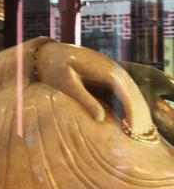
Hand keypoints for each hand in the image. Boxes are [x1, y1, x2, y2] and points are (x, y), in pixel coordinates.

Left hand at [35, 43, 153, 134]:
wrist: (49, 53)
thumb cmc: (55, 69)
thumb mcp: (66, 85)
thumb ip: (84, 99)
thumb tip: (100, 118)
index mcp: (105, 71)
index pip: (127, 94)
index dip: (133, 112)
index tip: (134, 130)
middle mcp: (113, 69)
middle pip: (134, 92)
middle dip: (139, 113)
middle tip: (140, 135)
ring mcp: (112, 70)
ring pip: (131, 91)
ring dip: (137, 109)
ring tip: (137, 130)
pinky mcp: (107, 74)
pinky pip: (123, 90)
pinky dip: (128, 103)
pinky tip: (127, 117)